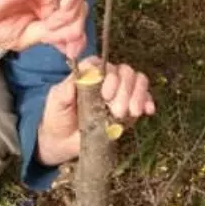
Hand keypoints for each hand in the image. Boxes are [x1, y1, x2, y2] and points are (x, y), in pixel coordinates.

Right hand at [0, 0, 88, 58]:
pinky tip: (55, 11)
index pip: (76, 20)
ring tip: (51, 25)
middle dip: (75, 28)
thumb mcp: (29, 38)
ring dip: (71, 14)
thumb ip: (54, 37)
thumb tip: (75, 46)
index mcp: (47, 12)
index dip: (79, 36)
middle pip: (81, 9)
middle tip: (59, 41)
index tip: (71, 52)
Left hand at [36, 58, 155, 166]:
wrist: (62, 141)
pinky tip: (147, 111)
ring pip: (138, 81)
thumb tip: (78, 79)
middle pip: (125, 72)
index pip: (104, 63)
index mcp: (89, 72)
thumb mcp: (56, 101)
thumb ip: (65, 90)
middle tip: (116, 110)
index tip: (105, 95)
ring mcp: (120, 92)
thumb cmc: (57, 116)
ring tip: (131, 112)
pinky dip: (148, 102)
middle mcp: (106, 78)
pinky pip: (144, 98)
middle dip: (125, 90)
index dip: (109, 76)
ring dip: (138, 95)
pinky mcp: (128, 108)